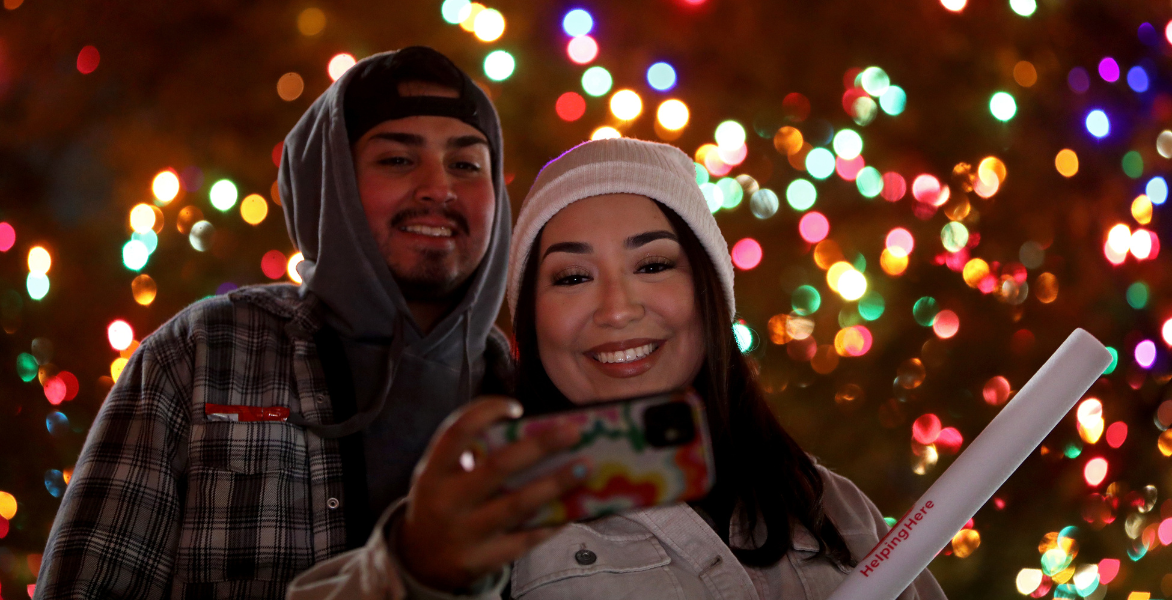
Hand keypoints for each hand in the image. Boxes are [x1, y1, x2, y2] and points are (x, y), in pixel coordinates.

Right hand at [395, 396, 588, 591]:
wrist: (420, 561)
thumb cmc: (444, 502)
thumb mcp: (443, 477)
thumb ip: (475, 456)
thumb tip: (538, 435)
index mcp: (434, 472)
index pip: (457, 432)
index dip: (486, 412)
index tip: (517, 407)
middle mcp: (446, 501)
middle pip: (498, 467)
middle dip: (540, 446)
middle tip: (573, 431)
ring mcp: (464, 534)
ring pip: (518, 505)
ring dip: (555, 483)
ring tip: (585, 467)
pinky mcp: (482, 560)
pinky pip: (525, 538)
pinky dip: (552, 521)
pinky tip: (575, 507)